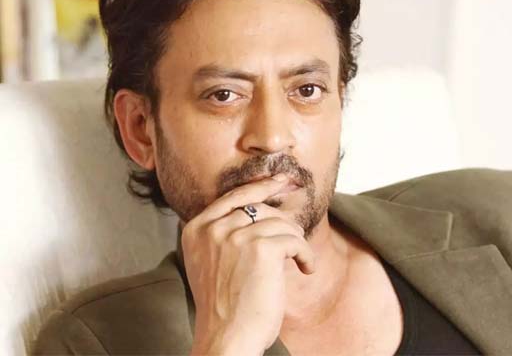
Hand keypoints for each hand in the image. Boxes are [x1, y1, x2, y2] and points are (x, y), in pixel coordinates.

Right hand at [183, 173, 315, 354]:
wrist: (226, 338)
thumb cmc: (224, 308)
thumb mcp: (213, 263)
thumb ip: (226, 235)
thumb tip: (264, 210)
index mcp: (196, 229)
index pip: (234, 196)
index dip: (261, 186)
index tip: (282, 181)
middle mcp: (212, 228)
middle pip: (261, 207)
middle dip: (285, 223)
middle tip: (297, 241)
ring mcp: (235, 235)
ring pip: (281, 223)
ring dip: (297, 243)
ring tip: (299, 263)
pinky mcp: (261, 248)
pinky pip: (295, 240)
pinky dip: (306, 255)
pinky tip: (305, 269)